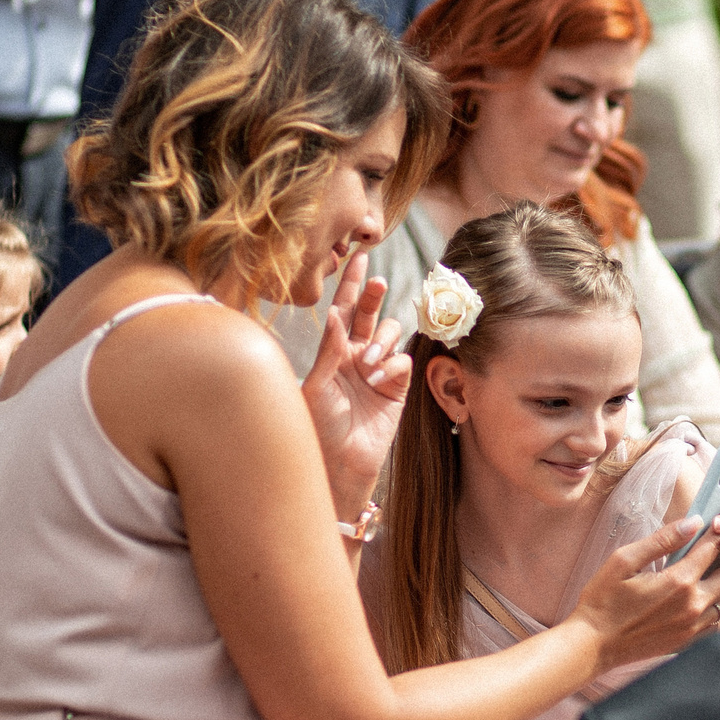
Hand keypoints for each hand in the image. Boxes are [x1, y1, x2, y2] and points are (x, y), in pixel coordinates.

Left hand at [300, 250, 408, 514]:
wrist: (339, 463)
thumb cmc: (318, 426)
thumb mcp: (316, 385)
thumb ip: (328, 350)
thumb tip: (333, 312)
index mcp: (332, 350)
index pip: (344, 309)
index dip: (352, 284)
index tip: (359, 256)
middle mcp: (356, 355)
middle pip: (370, 314)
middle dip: (374, 296)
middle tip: (377, 283)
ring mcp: (378, 369)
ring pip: (391, 334)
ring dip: (381, 342)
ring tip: (367, 364)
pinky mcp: (398, 388)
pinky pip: (403, 361)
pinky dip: (392, 365)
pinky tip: (378, 380)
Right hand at [567, 516, 719, 672]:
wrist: (594, 644)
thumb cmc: (603, 600)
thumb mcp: (625, 561)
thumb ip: (661, 540)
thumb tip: (692, 522)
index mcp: (679, 581)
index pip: (713, 548)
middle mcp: (693, 605)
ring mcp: (694, 626)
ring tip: (719, 567)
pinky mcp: (689, 641)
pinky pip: (719, 620)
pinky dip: (719, 604)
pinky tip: (706, 594)